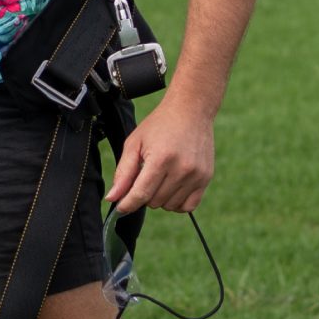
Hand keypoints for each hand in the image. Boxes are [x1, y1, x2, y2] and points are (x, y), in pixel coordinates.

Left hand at [105, 100, 214, 214]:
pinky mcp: (206, 178)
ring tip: (160, 177)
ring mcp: (196, 175)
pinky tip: (172, 188)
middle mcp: (181, 169)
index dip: (127, 204)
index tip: (120, 208)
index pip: (141, 194)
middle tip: (145, 175)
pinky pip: (188, 206)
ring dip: (160, 198)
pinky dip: (177, 203)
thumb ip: (123, 172)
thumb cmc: (159, 125)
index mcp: (161, 159)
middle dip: (144, 194)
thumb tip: (112, 198)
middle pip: (154, 202)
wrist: (191, 110)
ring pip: (170, 206)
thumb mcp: (135, 143)